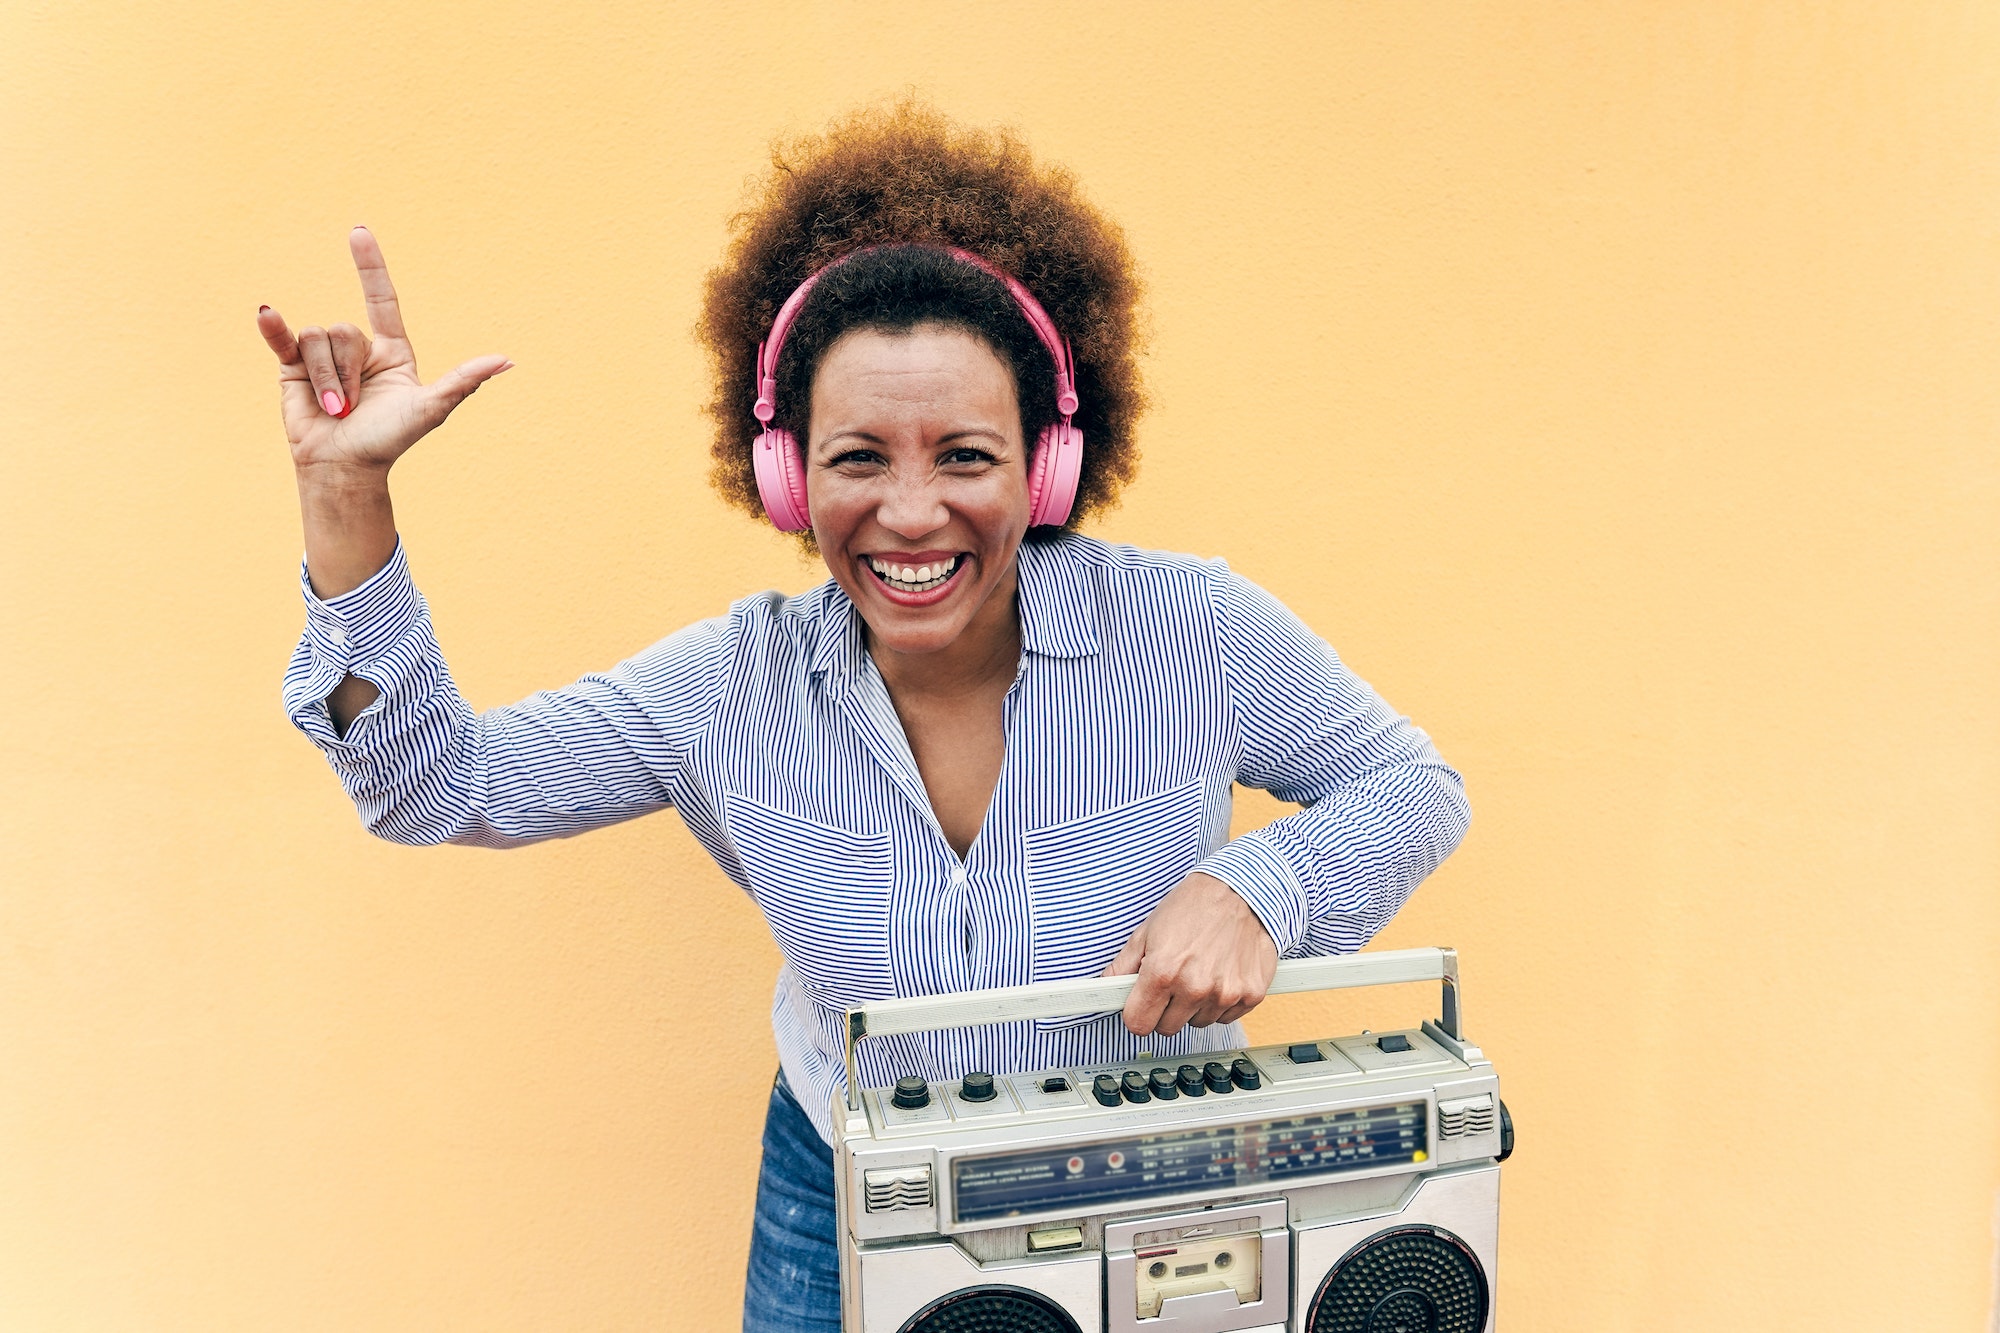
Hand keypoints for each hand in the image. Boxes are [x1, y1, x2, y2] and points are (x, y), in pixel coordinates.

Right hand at [256, 226, 511, 476]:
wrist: (345, 468)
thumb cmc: (390, 440)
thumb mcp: (431, 408)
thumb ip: (464, 380)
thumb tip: (507, 360)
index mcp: (392, 351)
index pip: (381, 299)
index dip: (370, 266)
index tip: (358, 232)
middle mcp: (357, 349)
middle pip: (347, 329)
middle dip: (350, 371)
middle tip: (355, 407)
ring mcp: (322, 357)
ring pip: (318, 338)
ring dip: (327, 379)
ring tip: (336, 409)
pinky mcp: (291, 368)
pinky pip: (281, 338)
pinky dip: (273, 327)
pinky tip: (267, 313)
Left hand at [1104, 872, 1278, 1036]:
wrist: (1239, 890)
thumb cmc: (1192, 906)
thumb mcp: (1147, 931)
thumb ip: (1123, 966)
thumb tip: (1106, 988)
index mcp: (1162, 972)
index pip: (1138, 1025)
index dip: (1138, 1013)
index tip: (1143, 1003)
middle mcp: (1194, 988)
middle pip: (1167, 1028)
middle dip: (1165, 1009)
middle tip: (1174, 980)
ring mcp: (1225, 994)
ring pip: (1198, 1022)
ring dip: (1195, 1005)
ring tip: (1201, 971)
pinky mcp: (1250, 995)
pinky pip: (1225, 1018)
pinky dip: (1221, 1003)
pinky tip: (1221, 975)